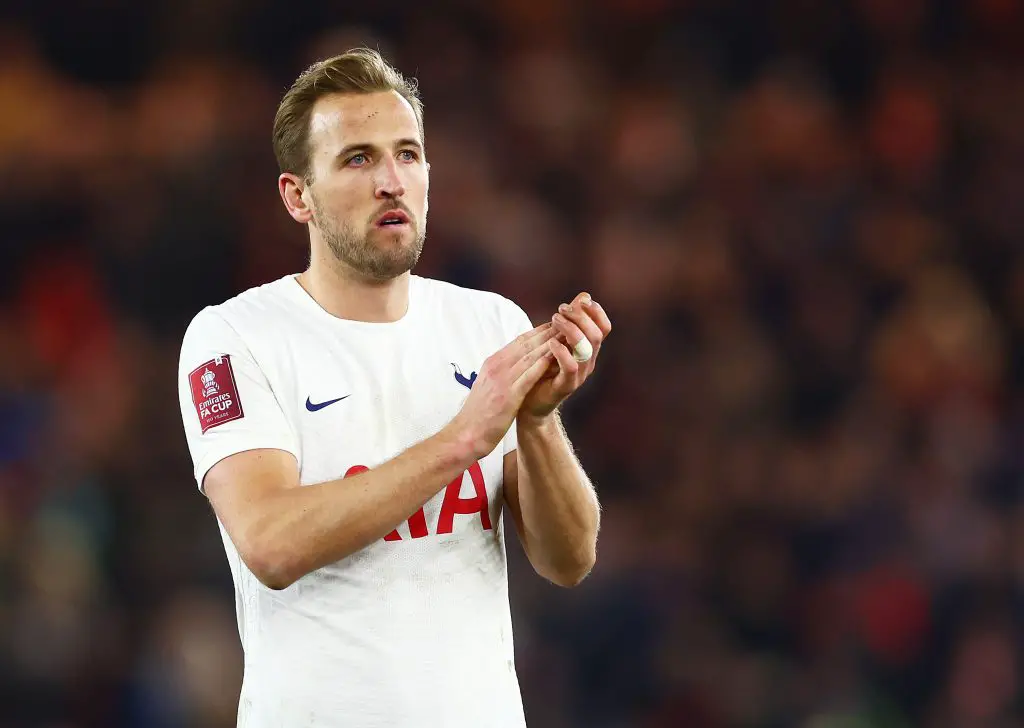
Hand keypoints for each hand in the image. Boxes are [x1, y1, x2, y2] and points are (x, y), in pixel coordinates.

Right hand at [448, 323, 558, 458]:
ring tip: (565, 336)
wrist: (465, 434)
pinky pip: (528, 376)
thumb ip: (500, 373)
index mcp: (492, 363)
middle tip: (566, 323)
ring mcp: (502, 380)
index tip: (554, 325)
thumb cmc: (478, 414)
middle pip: (526, 344)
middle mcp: (496, 367)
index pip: (519, 342)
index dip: (538, 332)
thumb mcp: (487, 385)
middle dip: (547, 333)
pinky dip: (541, 365)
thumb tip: (513, 364)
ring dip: (548, 344)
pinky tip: (554, 357)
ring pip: (529, 356)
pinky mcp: (508, 396)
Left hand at [520, 292, 611, 421]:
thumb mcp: (556, 340)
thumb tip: (584, 295)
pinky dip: (561, 351)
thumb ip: (569, 321)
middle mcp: (588, 361)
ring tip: (555, 320)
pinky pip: (571, 366)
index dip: (596, 312)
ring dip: (570, 330)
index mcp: (588, 349)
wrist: (529, 403)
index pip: (604, 327)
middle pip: (596, 334)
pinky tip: (550, 342)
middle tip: (560, 310)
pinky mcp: (566, 385)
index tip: (581, 301)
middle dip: (580, 317)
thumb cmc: (542, 368)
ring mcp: (579, 375)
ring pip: (585, 349)